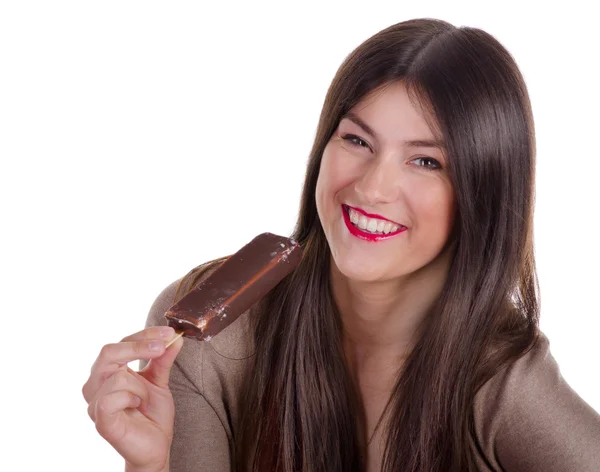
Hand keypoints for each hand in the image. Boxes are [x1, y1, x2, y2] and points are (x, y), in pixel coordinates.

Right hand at [82, 326, 183, 471]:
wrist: (156, 445)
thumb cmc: (152, 414)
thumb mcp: (160, 380)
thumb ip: (163, 359)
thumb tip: (175, 337)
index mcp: (108, 372)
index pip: (121, 343)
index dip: (145, 334)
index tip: (169, 332)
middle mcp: (96, 385)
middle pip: (109, 351)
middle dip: (139, 346)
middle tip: (162, 347)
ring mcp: (95, 403)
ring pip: (116, 375)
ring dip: (140, 386)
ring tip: (145, 399)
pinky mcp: (101, 420)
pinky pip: (111, 398)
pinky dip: (130, 398)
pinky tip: (136, 406)